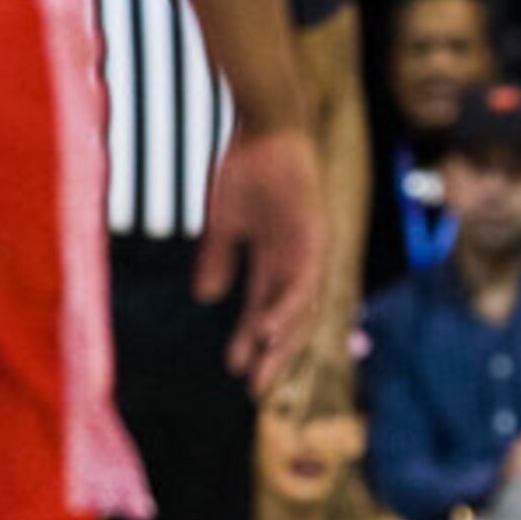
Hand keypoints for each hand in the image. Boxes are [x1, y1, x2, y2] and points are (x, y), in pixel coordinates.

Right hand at [198, 124, 323, 392]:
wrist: (266, 125)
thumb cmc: (247, 167)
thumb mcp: (224, 223)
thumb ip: (218, 259)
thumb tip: (205, 298)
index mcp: (277, 261)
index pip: (266, 312)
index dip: (252, 343)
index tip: (236, 372)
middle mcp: (299, 263)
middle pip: (289, 322)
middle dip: (273, 358)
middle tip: (256, 394)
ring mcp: (310, 252)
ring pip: (300, 310)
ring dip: (282, 344)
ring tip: (262, 374)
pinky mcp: (315, 239)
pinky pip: (302, 283)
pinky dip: (287, 310)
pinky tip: (269, 332)